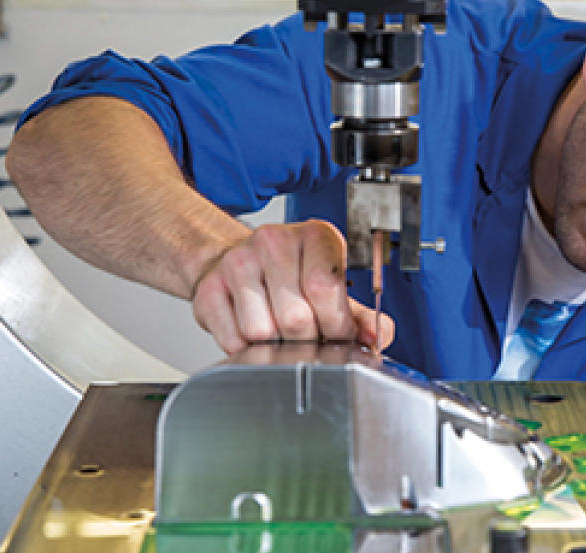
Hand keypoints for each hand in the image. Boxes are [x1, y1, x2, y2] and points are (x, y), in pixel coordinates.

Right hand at [191, 219, 394, 354]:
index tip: (339, 335)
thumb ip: (361, 315)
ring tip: (281, 332)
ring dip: (275, 346)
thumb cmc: (293, 275)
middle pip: (295, 317)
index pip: (325, 287)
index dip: (336, 324)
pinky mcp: (210, 287)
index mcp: (315, 236)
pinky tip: (255, 333)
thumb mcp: (335, 287)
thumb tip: (375, 336)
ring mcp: (238, 262)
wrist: (238, 260)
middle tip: (310, 337)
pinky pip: (233, 339)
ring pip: (262, 332)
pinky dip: (247, 349)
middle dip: (308, 340)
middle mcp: (274, 241)